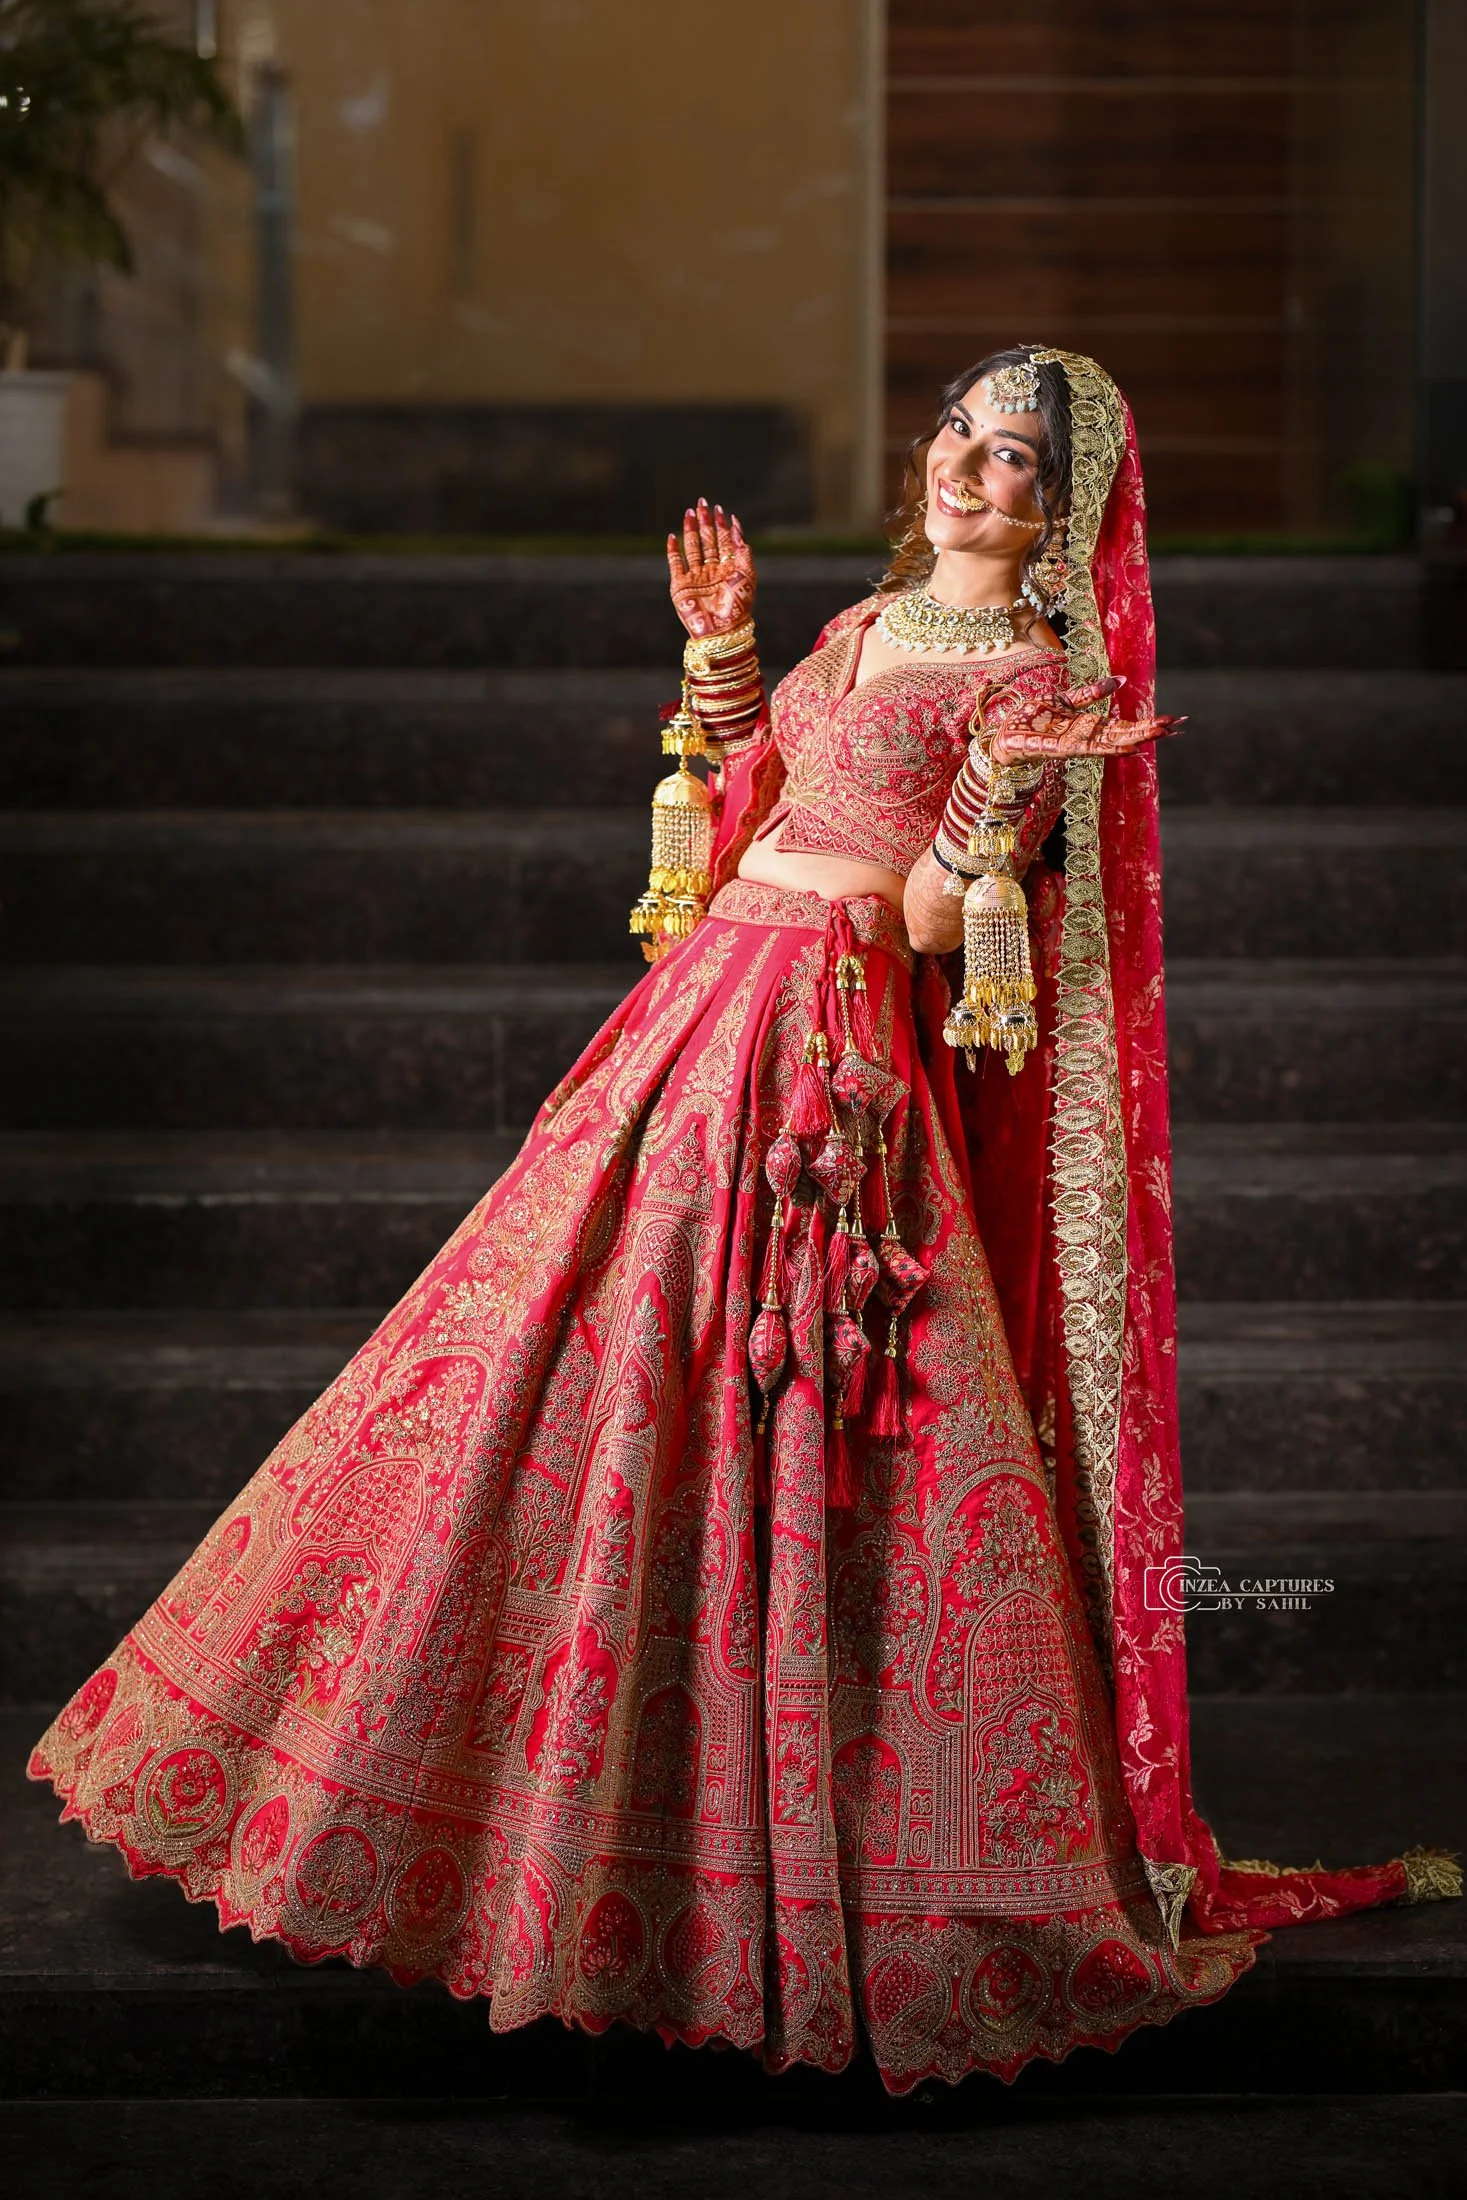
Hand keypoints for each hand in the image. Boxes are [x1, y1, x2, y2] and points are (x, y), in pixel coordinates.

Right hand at [667, 498, 755, 638]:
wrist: (722, 630)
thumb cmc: (739, 606)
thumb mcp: (747, 575)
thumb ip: (742, 550)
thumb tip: (735, 525)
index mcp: (728, 569)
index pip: (724, 541)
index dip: (722, 525)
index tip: (719, 509)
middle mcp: (712, 571)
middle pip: (707, 541)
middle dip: (705, 521)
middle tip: (703, 502)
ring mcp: (695, 577)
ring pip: (692, 548)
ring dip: (690, 530)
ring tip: (690, 512)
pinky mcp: (680, 586)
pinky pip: (675, 564)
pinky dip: (673, 550)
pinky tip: (673, 536)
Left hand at [987, 674, 1184, 767]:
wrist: (1002, 733)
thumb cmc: (1031, 719)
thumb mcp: (1064, 699)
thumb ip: (1091, 693)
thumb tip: (1121, 680)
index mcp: (1088, 726)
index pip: (1123, 726)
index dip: (1146, 723)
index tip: (1171, 720)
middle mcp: (1085, 738)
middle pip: (1122, 735)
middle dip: (1148, 731)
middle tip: (1175, 727)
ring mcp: (1073, 745)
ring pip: (1108, 743)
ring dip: (1134, 739)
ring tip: (1157, 735)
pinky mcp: (1057, 748)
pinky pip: (1086, 748)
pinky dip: (1106, 748)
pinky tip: (1125, 748)